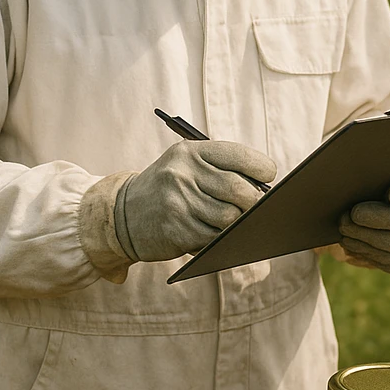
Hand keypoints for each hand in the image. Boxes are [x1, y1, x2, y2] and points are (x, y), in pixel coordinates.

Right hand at [114, 140, 275, 261]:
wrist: (121, 214)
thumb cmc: (169, 187)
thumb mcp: (187, 165)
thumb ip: (222, 170)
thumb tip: (267, 190)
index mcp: (191, 151)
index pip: (240, 156)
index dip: (263, 169)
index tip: (268, 177)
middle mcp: (182, 173)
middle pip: (240, 190)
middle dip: (256, 202)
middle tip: (258, 207)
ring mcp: (178, 202)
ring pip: (230, 218)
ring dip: (239, 223)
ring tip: (236, 221)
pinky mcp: (176, 230)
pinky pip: (215, 238)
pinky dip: (221, 238)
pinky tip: (215, 233)